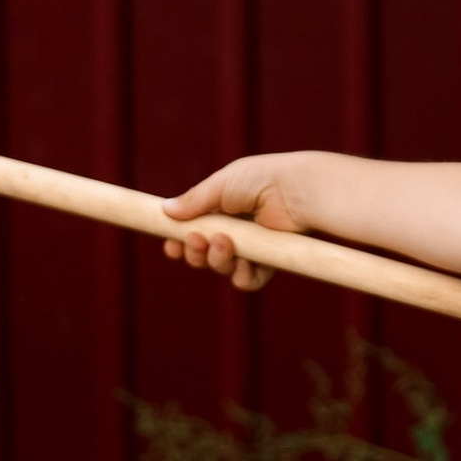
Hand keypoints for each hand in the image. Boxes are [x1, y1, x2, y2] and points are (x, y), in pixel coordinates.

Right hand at [158, 154, 315, 292]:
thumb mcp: (220, 185)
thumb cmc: (260, 180)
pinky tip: (243, 262)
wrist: (296, 191)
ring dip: (216, 260)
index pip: (193, 231)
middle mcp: (234, 230)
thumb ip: (193, 201)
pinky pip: (248, 280)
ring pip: (222, 267)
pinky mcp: (269, 262)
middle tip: (196, 241)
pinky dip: (242, 276)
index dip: (179, 242)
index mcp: (220, 209)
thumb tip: (164, 211)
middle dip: (194, 252)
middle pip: (203, 254)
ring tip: (224, 242)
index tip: (170, 245)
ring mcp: (251, 248)